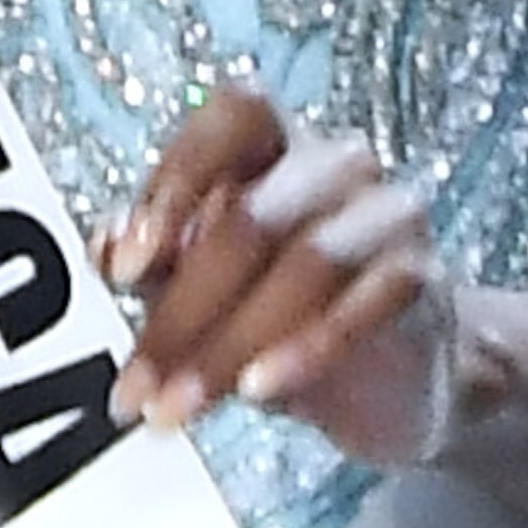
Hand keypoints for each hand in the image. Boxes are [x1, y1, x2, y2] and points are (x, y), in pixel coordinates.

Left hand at [103, 87, 466, 467]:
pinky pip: (364, 305)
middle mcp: (335, 165)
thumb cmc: (285, 316)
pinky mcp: (420, 278)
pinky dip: (306, 350)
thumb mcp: (203, 290)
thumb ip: (153, 262)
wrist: (398, 381)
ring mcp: (387, 215)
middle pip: (252, 219)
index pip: (232, 117)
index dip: (177, 179)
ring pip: (305, 264)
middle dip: (180, 316)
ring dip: (228, 347)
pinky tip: (260, 392)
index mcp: (275, 147)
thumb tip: (107, 246)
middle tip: (135, 391)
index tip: (127, 268)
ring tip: (180, 409)